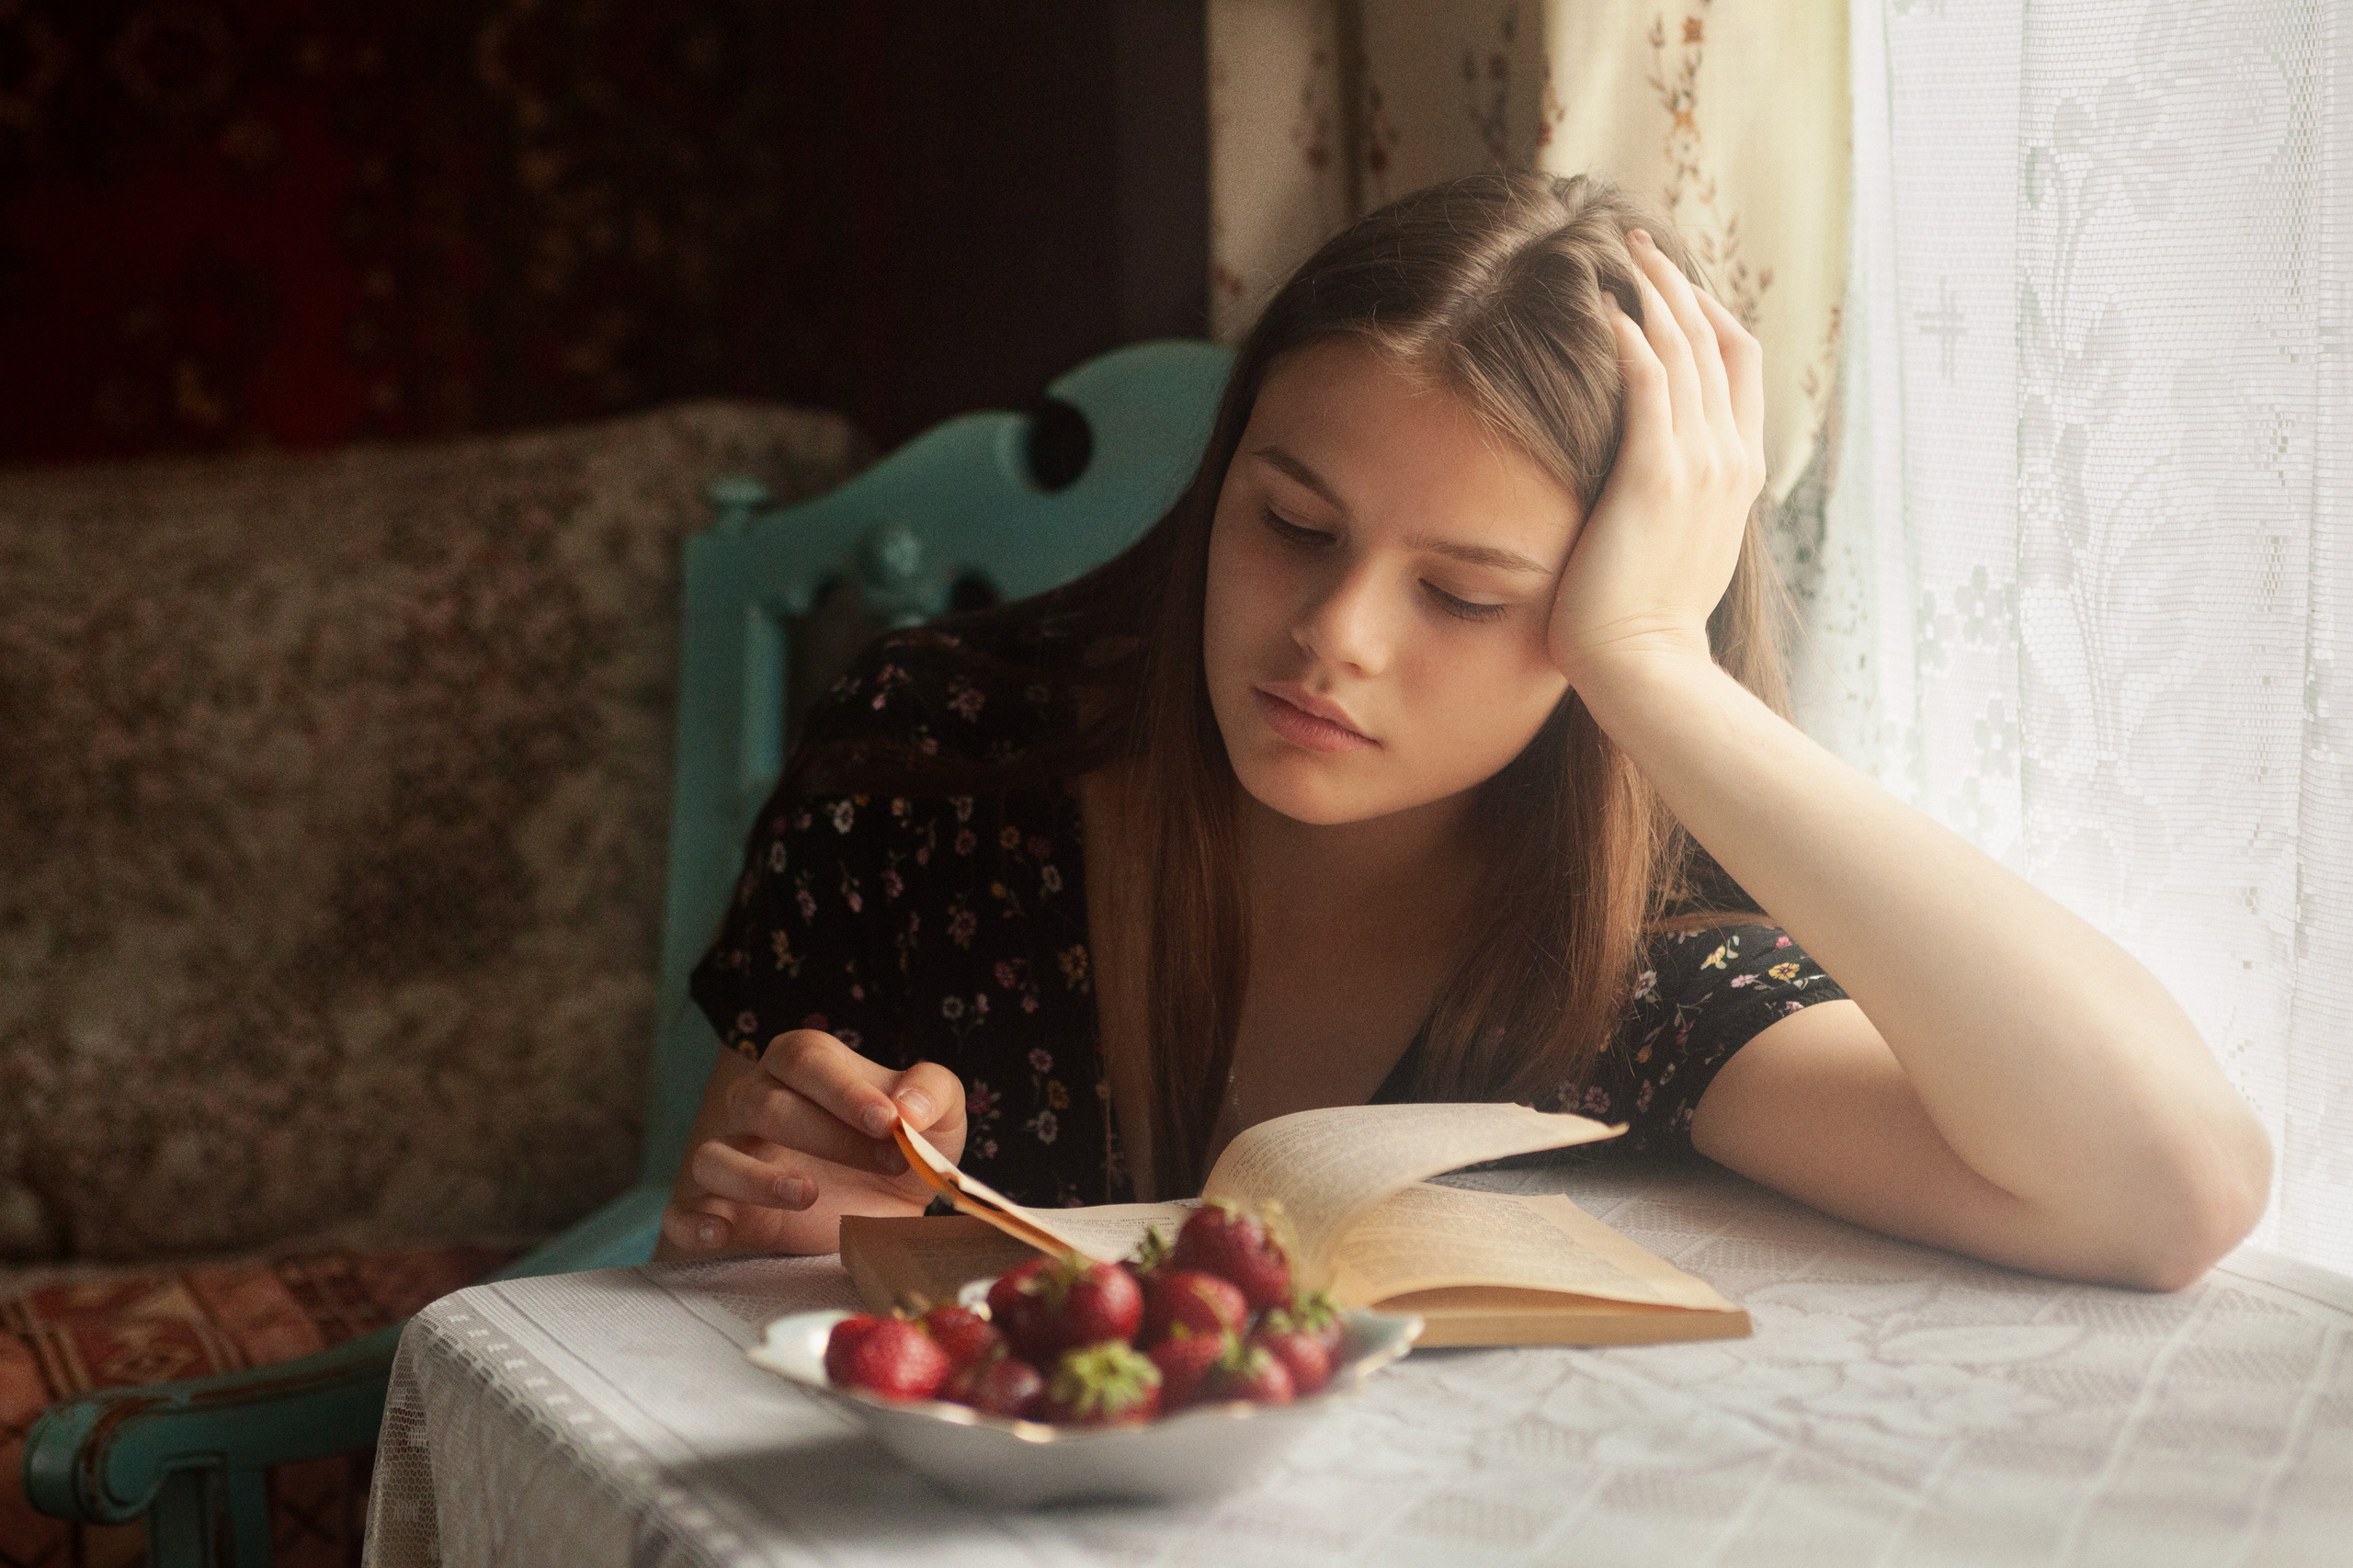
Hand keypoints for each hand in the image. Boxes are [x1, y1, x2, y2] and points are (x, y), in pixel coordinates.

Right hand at [657, 1029, 966, 1258]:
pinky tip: (720, 1234)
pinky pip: (683, 1212)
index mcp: (804, 1066)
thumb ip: (934, 1092)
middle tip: (889, 1162)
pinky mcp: (727, 1212)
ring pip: (713, 1155)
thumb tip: (908, 1106)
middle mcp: (759, 1104)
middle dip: (829, 1135)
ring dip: (754, 1176)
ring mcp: (738, 1159)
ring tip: (807, 1193)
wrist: (893, 1207)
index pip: (804, 1058)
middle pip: (764, 1104)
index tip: (888, 1121)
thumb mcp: (941, 1114)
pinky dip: (692, 1222)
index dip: (843, 1088)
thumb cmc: (906, 1144)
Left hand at [1547, 229, 1765, 692]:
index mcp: (1740, 471)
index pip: (1739, 363)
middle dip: (1680, 282)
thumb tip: (1649, 481)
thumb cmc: (1645, 622)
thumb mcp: (1680, 547)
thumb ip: (1679, 499)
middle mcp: (1730, 457)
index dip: (1710, 313)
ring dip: (1655, 291)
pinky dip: (1632, 336)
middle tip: (1640, 240)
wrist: (1644, 666)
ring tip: (1623, 251)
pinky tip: (1605, 305)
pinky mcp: (1655, 474)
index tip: (1670, 284)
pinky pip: (1650, 381)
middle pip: (1719, 339)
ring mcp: (1699, 463)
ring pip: (1688, 348)